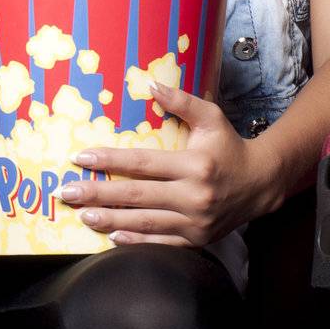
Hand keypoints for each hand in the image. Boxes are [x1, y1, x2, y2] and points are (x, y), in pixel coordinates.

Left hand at [56, 79, 285, 247]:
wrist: (262, 183)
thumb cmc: (230, 147)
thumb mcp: (211, 118)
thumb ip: (181, 102)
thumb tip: (149, 84)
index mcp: (195, 165)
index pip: (143, 163)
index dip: (110, 160)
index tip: (80, 158)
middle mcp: (194, 196)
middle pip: (138, 196)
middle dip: (99, 194)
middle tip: (67, 192)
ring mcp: (196, 222)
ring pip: (146, 223)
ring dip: (110, 220)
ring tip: (82, 215)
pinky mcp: (197, 239)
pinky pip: (161, 244)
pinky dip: (136, 242)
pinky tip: (112, 237)